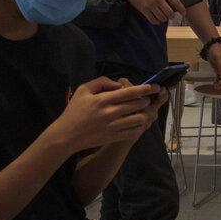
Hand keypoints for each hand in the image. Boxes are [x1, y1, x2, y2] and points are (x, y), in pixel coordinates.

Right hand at [48, 77, 162, 153]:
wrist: (66, 135)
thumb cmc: (74, 111)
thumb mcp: (83, 90)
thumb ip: (101, 82)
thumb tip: (119, 84)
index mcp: (102, 100)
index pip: (128, 92)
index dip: (144, 89)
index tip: (154, 87)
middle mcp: (110, 113)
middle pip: (137, 105)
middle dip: (145, 100)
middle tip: (145, 99)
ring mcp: (113, 126)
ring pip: (138, 119)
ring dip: (144, 114)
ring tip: (142, 111)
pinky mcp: (114, 137)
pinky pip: (133, 132)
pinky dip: (139, 127)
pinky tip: (137, 123)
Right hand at [123, 0, 184, 24]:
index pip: (177, 3)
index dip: (182, 9)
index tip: (183, 13)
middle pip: (170, 13)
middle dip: (172, 16)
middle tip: (171, 15)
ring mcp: (151, 5)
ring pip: (162, 18)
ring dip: (164, 19)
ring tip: (164, 17)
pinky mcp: (144, 9)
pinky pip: (152, 20)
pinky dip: (156, 21)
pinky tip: (156, 20)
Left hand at [207, 43, 220, 87]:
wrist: (212, 46)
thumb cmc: (217, 50)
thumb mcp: (218, 57)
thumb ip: (220, 66)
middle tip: (218, 87)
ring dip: (220, 83)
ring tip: (215, 87)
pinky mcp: (218, 69)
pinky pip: (219, 77)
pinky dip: (217, 81)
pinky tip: (214, 84)